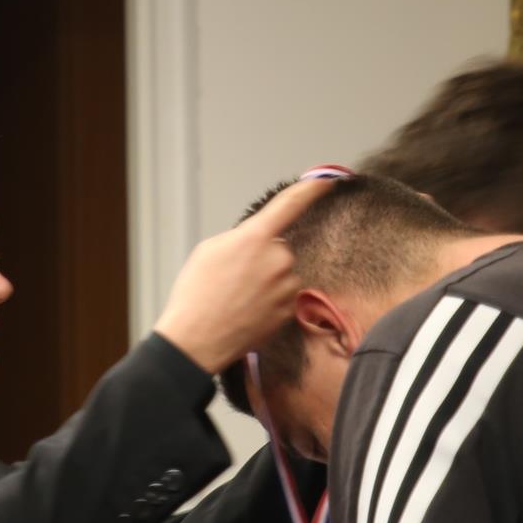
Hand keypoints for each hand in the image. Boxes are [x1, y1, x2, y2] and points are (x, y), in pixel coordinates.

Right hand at [155, 176, 336, 374]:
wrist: (196, 341)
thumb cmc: (196, 296)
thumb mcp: (209, 250)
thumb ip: (240, 237)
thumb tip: (256, 240)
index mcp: (256, 237)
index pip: (291, 204)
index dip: (312, 189)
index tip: (326, 181)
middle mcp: (278, 259)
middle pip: (279, 247)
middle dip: (261, 257)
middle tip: (233, 277)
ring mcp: (286, 286)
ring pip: (282, 274)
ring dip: (265, 281)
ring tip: (236, 297)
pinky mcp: (289, 310)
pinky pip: (283, 296)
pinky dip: (269, 301)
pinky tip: (246, 311)